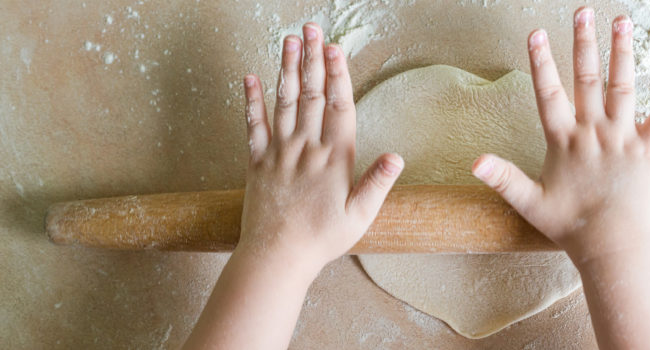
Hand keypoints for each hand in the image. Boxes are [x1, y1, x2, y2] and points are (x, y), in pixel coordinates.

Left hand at [239, 23, 403, 267]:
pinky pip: (253, 125)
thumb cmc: (322, 239)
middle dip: (312, 59)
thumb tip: (397, 156)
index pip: (338, 107)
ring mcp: (279, 152)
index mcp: (334, 158)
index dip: (337, 75)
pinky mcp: (257, 162)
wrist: (277, 257)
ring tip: (289, 40)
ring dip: (287, 69)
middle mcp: (306, 148)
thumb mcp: (360, 216)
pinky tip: (250, 78)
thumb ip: (377, 183)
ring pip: (283, 102)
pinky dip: (251, 101)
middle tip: (312, 29)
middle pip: (311, 95)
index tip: (335, 49)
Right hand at [472, 9, 649, 262]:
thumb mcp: (529, 203)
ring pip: (623, 87)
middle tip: (584, 12)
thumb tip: (475, 162)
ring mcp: (623, 138)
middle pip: (587, 79)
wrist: (613, 244)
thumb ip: (503, 178)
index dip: (541, 63)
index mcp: (565, 141)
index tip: (537, 33)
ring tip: (623, 23)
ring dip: (623, 54)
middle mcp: (594, 132)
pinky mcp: (648, 151)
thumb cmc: (571, 227)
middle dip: (584, 44)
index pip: (548, 94)